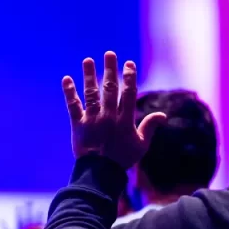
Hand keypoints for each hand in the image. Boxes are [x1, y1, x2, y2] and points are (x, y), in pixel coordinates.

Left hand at [63, 52, 166, 169]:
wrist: (99, 173)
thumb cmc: (122, 160)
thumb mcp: (141, 146)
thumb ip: (149, 128)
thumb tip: (162, 115)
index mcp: (124, 120)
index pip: (128, 94)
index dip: (129, 77)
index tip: (129, 64)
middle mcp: (108, 117)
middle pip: (109, 89)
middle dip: (110, 70)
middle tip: (109, 54)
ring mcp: (92, 120)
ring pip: (91, 94)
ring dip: (89, 76)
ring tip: (88, 60)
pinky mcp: (78, 125)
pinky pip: (73, 106)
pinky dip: (69, 92)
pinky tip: (67, 79)